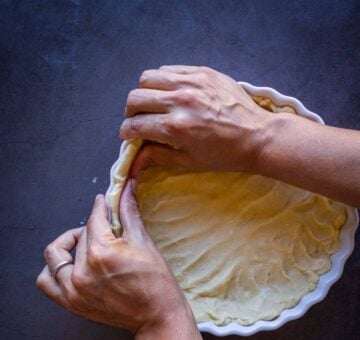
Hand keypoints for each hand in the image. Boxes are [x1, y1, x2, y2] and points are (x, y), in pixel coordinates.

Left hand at [36, 180, 193, 334]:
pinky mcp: (71, 303)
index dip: (100, 208)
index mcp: (101, 252)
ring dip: (68, 245)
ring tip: (84, 246)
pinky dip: (52, 270)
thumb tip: (127, 188)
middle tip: (106, 232)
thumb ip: (129, 213)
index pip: (94, 220)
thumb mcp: (144, 243)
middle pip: (79, 236)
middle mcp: (82, 271)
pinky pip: (46, 281)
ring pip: (57, 255)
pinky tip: (68, 265)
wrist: (157, 317)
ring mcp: (73, 289)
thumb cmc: (156, 282)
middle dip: (93, 229)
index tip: (102, 203)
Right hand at [120, 65, 269, 176]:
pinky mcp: (203, 72)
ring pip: (149, 77)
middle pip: (135, 97)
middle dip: (131, 112)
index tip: (129, 136)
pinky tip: (172, 92)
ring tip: (154, 103)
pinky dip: (164, 81)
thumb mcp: (190, 161)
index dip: (127, 132)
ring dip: (145, 92)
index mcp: (176, 128)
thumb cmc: (226, 155)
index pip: (135, 125)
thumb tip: (136, 159)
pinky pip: (170, 69)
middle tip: (139, 120)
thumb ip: (159, 156)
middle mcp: (180, 101)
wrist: (259, 137)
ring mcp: (192, 83)